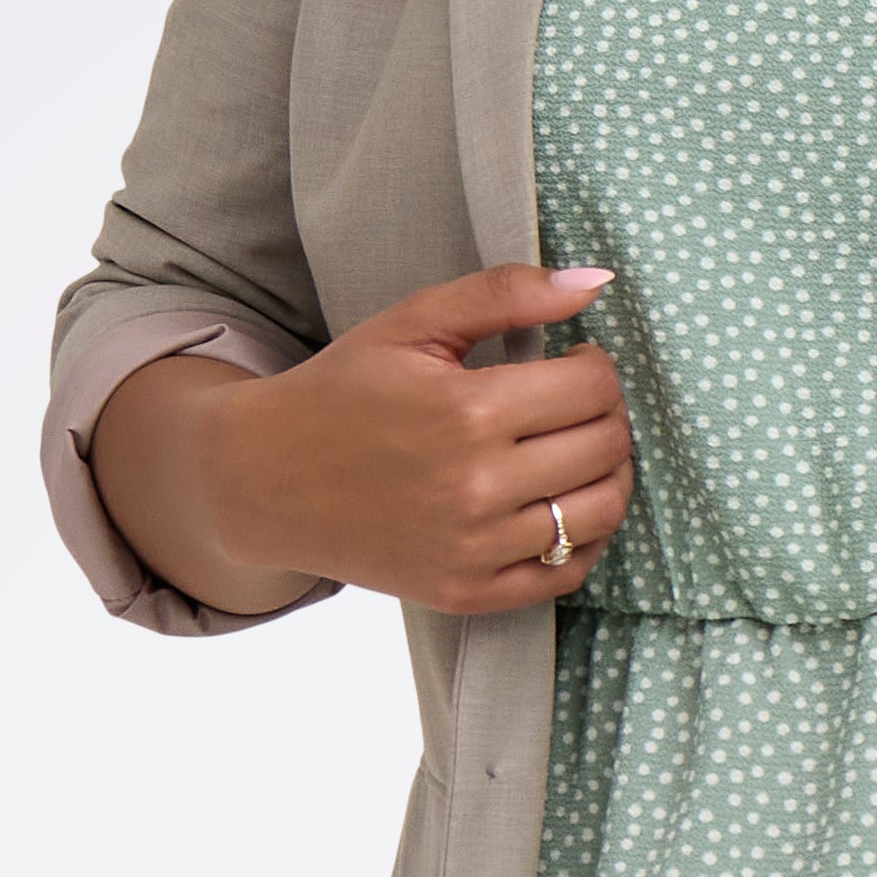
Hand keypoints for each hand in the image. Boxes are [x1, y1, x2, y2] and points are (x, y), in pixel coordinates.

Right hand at [113, 265, 635, 617]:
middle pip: (606, 448)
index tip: (573, 360)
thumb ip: (505, 292)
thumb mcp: (413, 322)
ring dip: (609, 475)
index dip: (597, 366)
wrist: (267, 480)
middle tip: (574, 403)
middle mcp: (475, 487)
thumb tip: (598, 282)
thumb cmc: (343, 391)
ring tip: (578, 450)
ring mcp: (472, 549)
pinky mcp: (466, 593)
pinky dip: (584, 538)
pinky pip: (566, 574)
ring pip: (600, 514)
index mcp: (466, 411)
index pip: (593, 388)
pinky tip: (561, 503)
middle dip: (607, 415)